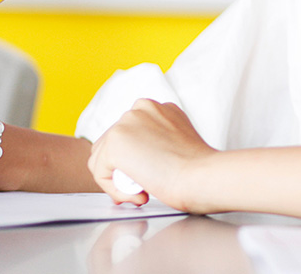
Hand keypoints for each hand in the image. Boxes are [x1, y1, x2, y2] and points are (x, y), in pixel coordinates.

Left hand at [87, 99, 216, 212]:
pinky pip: (100, 172)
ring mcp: (126, 123)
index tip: (146, 174)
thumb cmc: (196, 167)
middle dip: (119, 167)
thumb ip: (157, 139)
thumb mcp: (177, 141)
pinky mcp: (115, 142)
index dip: (131, 159)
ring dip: (114, 178)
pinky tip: (137, 192)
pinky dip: (112, 188)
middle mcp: (140, 108)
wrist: (200, 175)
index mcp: (157, 107)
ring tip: (140, 189)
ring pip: (101, 157)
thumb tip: (140, 156)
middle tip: (142, 185)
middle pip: (111, 143)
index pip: (129, 133)